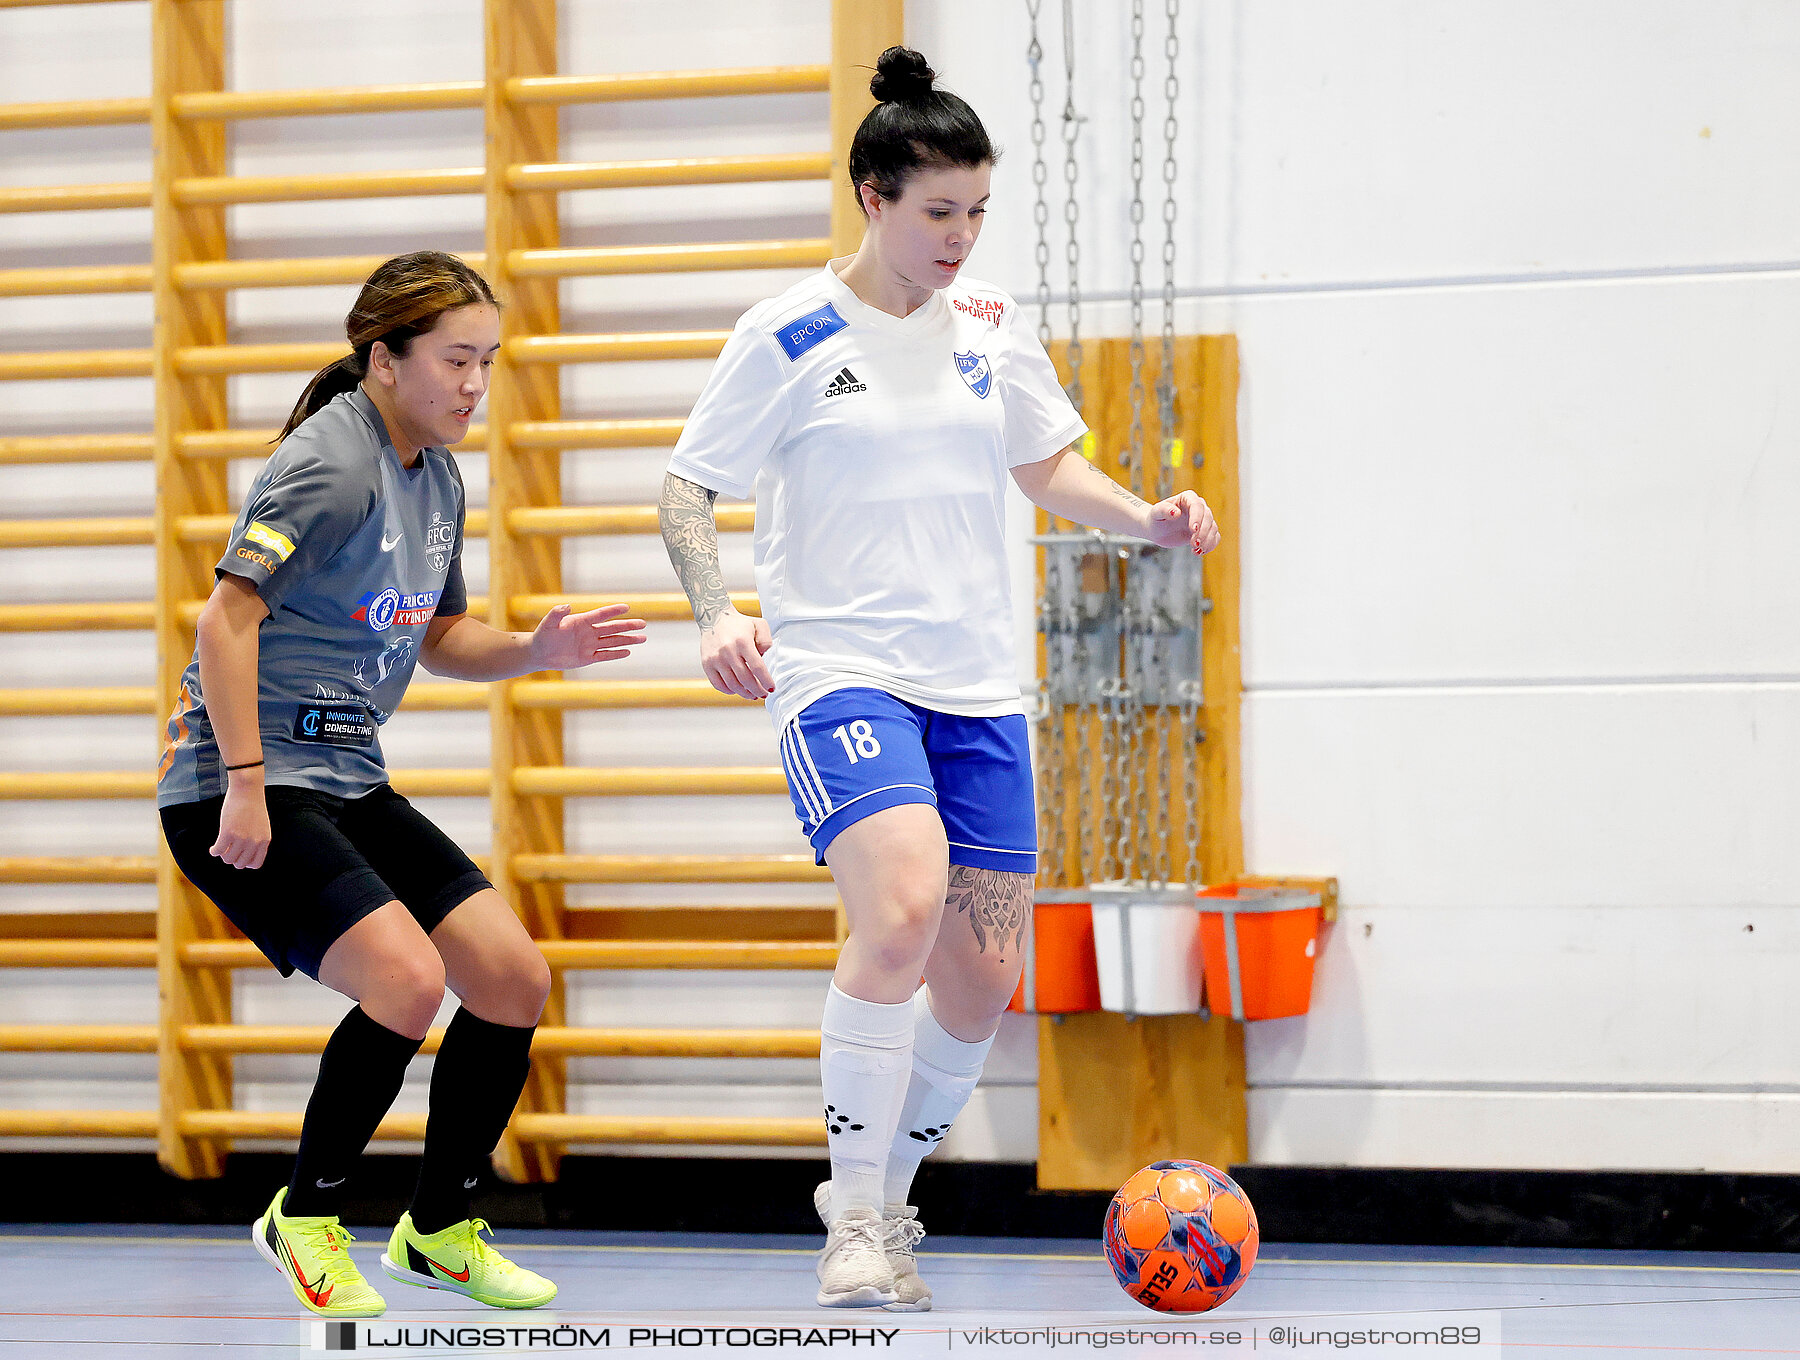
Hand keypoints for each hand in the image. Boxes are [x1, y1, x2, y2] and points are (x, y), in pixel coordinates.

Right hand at [211, 775, 270, 869]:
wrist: (247, 790)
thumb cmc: (252, 806)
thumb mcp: (261, 826)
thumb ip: (256, 840)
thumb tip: (243, 856)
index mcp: (264, 841)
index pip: (255, 864)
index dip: (245, 863)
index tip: (239, 856)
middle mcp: (254, 842)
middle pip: (239, 864)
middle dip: (232, 859)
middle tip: (227, 850)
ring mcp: (241, 838)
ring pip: (227, 859)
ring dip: (222, 855)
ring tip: (221, 847)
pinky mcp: (228, 833)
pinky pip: (218, 851)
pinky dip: (213, 851)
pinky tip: (213, 848)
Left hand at [529, 602, 648, 669]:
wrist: (539, 653)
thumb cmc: (542, 635)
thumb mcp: (548, 623)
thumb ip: (556, 614)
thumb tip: (566, 606)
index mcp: (581, 621)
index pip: (601, 615)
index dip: (613, 611)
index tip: (627, 607)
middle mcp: (589, 632)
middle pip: (612, 628)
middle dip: (628, 626)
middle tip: (643, 624)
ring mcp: (590, 645)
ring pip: (612, 641)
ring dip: (627, 640)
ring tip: (642, 638)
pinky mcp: (588, 658)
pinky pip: (605, 655)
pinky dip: (616, 654)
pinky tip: (628, 651)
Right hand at [701, 608, 773, 699]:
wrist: (714, 617)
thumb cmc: (739, 624)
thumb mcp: (759, 624)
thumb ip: (766, 641)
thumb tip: (764, 657)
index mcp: (743, 641)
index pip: (757, 667)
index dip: (766, 681)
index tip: (771, 688)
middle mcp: (728, 651)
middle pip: (745, 679)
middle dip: (757, 690)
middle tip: (763, 694)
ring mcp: (715, 659)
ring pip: (732, 685)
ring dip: (745, 693)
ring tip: (752, 695)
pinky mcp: (706, 664)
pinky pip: (718, 684)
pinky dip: (729, 691)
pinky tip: (737, 690)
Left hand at [1145, 490, 1221, 554]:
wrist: (1157, 530)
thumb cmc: (1156, 519)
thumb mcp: (1156, 513)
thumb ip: (1164, 510)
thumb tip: (1176, 513)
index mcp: (1188, 498)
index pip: (1197, 505)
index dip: (1197, 517)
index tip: (1193, 530)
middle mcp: (1198, 506)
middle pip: (1208, 517)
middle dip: (1203, 532)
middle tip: (1194, 544)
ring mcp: (1203, 519)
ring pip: (1213, 528)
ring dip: (1207, 541)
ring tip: (1196, 550)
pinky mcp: (1204, 531)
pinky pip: (1214, 537)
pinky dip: (1210, 546)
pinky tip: (1198, 552)